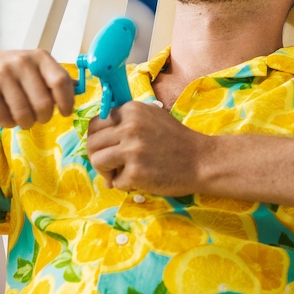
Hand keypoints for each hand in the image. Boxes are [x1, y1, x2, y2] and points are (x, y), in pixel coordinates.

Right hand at [0, 50, 75, 128]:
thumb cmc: (8, 72)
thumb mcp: (33, 67)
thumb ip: (54, 78)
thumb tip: (79, 89)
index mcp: (38, 57)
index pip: (61, 82)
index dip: (67, 102)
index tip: (65, 112)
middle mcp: (21, 63)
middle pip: (44, 105)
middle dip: (43, 117)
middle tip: (37, 116)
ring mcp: (2, 76)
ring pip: (25, 115)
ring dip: (25, 122)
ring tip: (20, 115)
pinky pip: (6, 120)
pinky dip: (8, 123)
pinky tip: (4, 113)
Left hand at [86, 101, 210, 194]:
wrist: (202, 161)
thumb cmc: (177, 140)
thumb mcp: (152, 116)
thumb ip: (127, 120)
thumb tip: (99, 135)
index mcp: (132, 110)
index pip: (96, 123)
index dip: (98, 139)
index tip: (107, 148)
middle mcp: (129, 127)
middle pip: (92, 142)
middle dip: (98, 156)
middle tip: (110, 166)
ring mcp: (132, 150)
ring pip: (97, 160)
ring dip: (105, 171)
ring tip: (119, 174)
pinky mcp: (135, 172)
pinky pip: (114, 181)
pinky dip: (123, 184)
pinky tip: (138, 181)